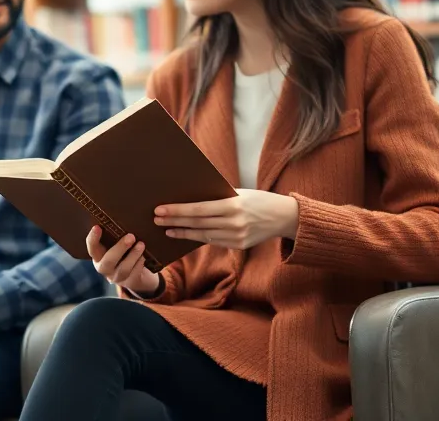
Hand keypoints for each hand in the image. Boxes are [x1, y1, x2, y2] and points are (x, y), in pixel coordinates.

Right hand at [88, 226, 159, 295]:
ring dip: (133, 255)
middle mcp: (104, 268)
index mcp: (98, 256)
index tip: (97, 227)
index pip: (92, 248)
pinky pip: (135, 274)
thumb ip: (115, 236)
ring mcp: (117, 277)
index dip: (93, 238)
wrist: (138, 276)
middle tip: (131, 236)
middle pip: (108, 261)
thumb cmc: (125, 254)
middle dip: (120, 248)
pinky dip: (140, 264)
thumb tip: (121, 216)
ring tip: (141, 244)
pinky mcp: (130, 282)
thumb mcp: (117, 245)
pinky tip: (145, 256)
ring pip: (123, 269)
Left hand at [154, 188, 299, 249]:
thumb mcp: (238, 193)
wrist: (283, 216)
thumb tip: (189, 196)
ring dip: (182, 232)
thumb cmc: (257, 199)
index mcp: (232, 205)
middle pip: (197, 223)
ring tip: (167, 229)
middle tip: (156, 219)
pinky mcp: (239, 245)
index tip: (160, 210)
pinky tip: (185, 234)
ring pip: (203, 235)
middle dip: (174, 221)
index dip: (177, 211)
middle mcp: (234, 223)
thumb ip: (217, 197)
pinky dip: (198, 237)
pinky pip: (213, 241)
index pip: (198, 209)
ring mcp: (237, 236)